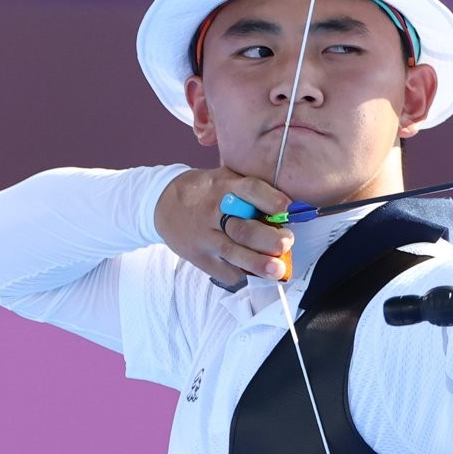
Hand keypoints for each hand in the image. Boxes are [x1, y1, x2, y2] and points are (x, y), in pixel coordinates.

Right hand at [154, 167, 293, 285]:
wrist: (162, 204)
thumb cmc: (206, 191)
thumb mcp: (224, 178)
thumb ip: (250, 189)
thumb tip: (289, 207)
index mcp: (224, 186)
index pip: (249, 190)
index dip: (270, 199)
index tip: (288, 208)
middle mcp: (213, 212)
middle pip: (243, 228)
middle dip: (268, 239)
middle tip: (287, 242)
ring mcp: (205, 237)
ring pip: (233, 252)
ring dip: (258, 263)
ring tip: (278, 270)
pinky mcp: (199, 257)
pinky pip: (223, 270)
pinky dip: (243, 275)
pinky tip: (258, 275)